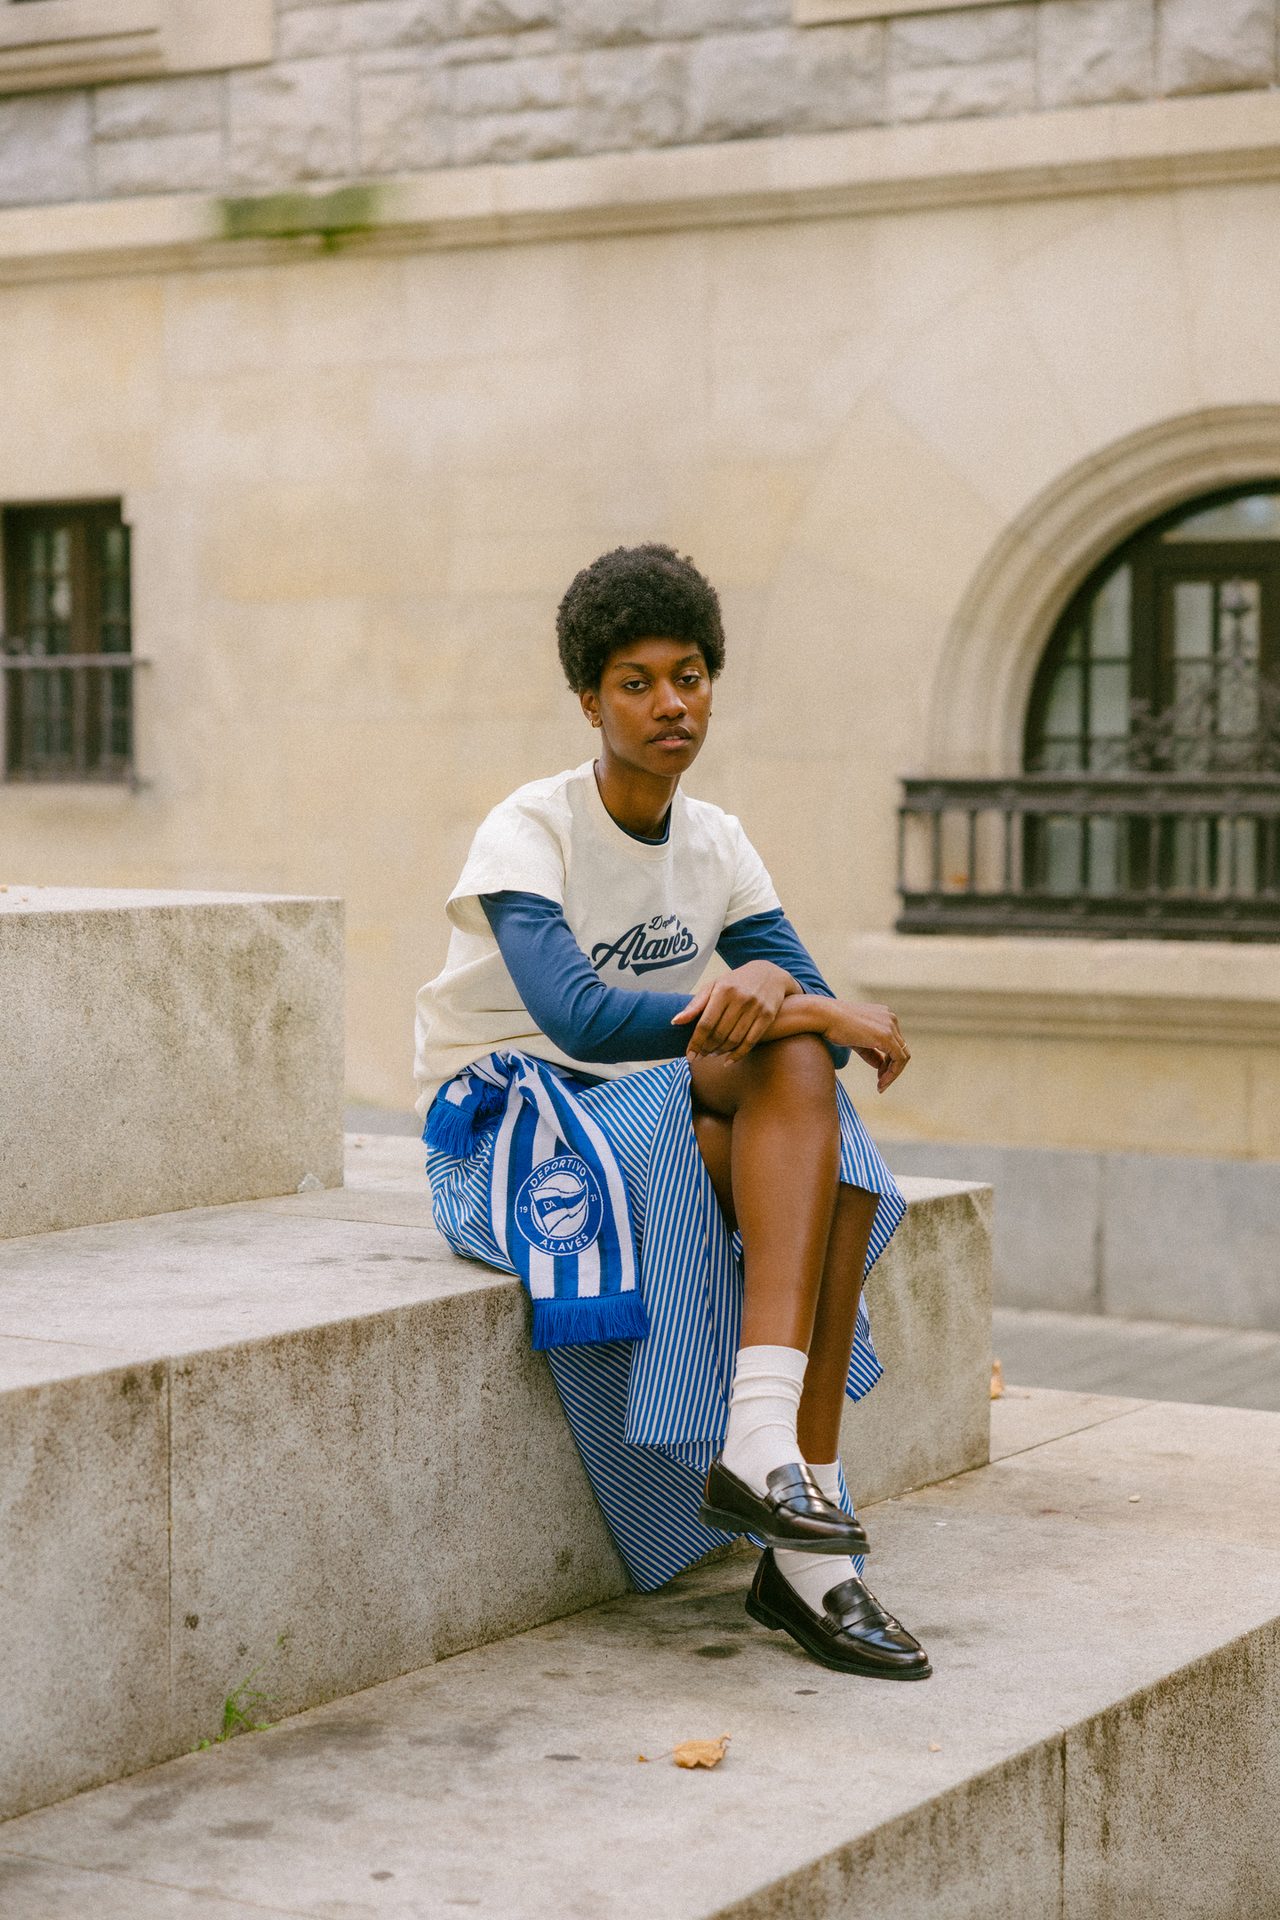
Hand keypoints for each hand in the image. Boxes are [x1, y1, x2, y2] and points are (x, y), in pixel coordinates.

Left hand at [671, 961, 794, 1060]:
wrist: (769, 974)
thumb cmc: (735, 982)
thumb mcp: (714, 986)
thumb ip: (695, 1004)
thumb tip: (675, 1021)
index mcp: (723, 990)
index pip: (706, 1023)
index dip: (696, 1042)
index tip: (690, 1055)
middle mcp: (740, 998)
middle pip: (719, 1033)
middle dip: (707, 1048)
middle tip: (701, 1055)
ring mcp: (755, 1007)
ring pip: (734, 1039)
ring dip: (721, 1052)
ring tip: (713, 1054)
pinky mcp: (767, 1016)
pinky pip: (751, 1041)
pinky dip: (738, 1054)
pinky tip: (729, 1060)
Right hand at [820, 1001, 910, 1092]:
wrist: (823, 1016)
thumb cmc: (833, 1026)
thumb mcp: (856, 1040)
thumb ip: (870, 1051)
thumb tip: (880, 1065)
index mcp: (884, 1016)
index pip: (895, 1043)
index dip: (889, 1062)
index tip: (878, 1075)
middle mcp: (890, 1018)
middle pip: (901, 1049)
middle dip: (892, 1069)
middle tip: (880, 1083)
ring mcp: (890, 1026)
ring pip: (903, 1056)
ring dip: (893, 1074)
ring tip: (880, 1085)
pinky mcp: (887, 1036)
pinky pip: (899, 1059)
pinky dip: (892, 1073)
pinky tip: (880, 1082)